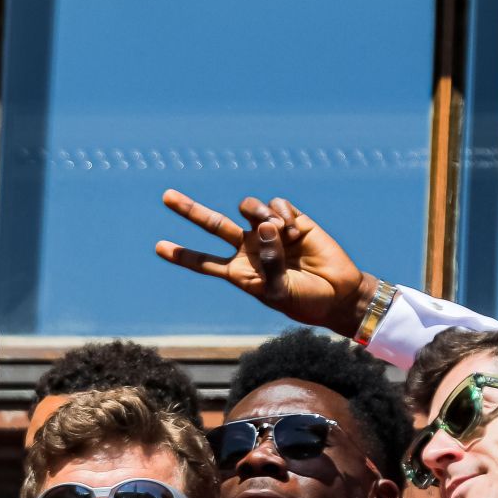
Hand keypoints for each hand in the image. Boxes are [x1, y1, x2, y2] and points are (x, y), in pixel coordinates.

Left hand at [154, 189, 372, 335]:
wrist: (338, 292)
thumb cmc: (305, 301)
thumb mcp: (279, 292)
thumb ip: (268, 263)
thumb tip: (265, 227)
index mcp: (239, 272)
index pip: (204, 262)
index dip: (182, 254)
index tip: (159, 247)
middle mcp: (249, 248)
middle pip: (213, 225)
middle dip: (190, 210)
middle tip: (165, 197)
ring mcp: (269, 232)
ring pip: (247, 208)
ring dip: (258, 213)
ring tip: (277, 229)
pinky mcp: (292, 219)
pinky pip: (276, 204)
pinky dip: (283, 215)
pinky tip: (295, 231)